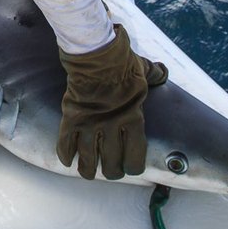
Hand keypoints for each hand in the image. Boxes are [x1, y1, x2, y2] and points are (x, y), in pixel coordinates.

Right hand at [56, 24, 168, 178]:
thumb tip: (162, 72)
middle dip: (111, 171)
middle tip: (109, 171)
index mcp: (133, 119)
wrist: (97, 55)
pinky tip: (67, 161)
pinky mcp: (72, 118)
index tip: (130, 168)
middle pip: (111, 163)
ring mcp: (90, 124)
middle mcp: (112, 127)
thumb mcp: (144, 70)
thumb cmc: (123, 63)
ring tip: (86, 173)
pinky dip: (65, 154)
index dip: (133, 167)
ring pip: (87, 158)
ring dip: (87, 169)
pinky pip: (66, 143)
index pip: (135, 156)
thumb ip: (154, 74)